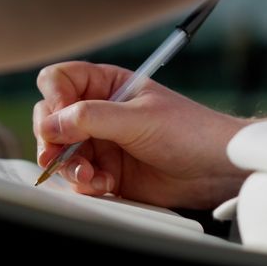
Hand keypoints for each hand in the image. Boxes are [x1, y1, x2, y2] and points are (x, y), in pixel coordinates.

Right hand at [33, 61, 250, 208]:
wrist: (215, 169)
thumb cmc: (189, 131)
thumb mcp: (138, 118)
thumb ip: (91, 118)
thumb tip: (51, 123)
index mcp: (106, 85)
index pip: (59, 81)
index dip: (53, 97)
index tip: (60, 116)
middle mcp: (97, 112)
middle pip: (51, 119)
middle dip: (51, 138)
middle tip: (56, 153)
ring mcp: (100, 143)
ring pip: (60, 152)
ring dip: (68, 166)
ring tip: (89, 176)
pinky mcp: (105, 172)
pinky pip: (78, 178)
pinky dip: (85, 184)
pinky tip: (105, 184)